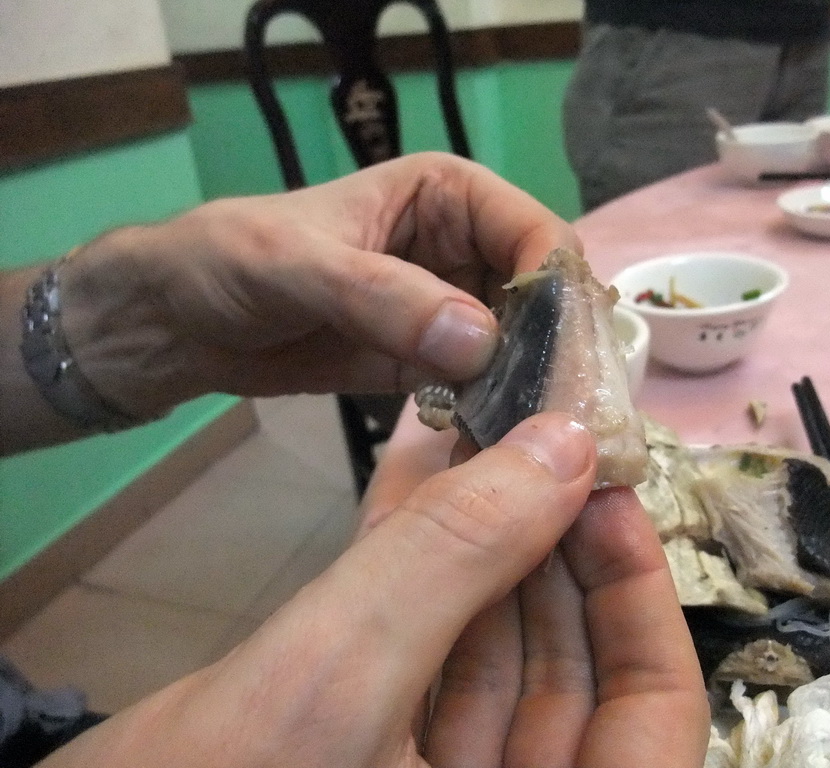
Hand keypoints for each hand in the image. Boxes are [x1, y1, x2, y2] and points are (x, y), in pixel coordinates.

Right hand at [46, 413, 708, 766]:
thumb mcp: (327, 687)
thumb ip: (450, 562)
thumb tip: (566, 448)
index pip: (650, 713)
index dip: (636, 595)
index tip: (600, 484)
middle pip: (568, 671)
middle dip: (549, 543)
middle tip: (538, 433)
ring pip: (490, 647)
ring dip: (482, 535)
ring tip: (480, 428)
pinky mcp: (366, 750)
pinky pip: (418, 645)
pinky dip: (416, 558)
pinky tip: (418, 468)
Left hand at [58, 152, 580, 418]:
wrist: (177, 321)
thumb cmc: (229, 262)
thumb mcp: (298, 266)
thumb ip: (385, 297)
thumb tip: (483, 342)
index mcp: (448, 194)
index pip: (536, 232)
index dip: (555, 288)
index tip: (560, 358)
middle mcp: (464, 247)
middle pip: (540, 296)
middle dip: (553, 349)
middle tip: (559, 415)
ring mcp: (451, 310)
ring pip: (520, 347)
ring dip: (529, 388)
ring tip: (534, 439)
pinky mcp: (430, 363)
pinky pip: (481, 386)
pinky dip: (492, 412)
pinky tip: (494, 445)